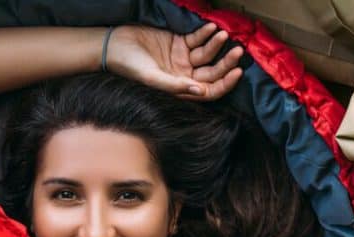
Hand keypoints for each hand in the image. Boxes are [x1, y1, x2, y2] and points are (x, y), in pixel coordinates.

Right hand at [106, 22, 243, 100]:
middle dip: (226, 63)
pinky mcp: (179, 42)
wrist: (116, 45)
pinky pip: (198, 39)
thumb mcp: (152, 78)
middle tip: (237, 52)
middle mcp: (185, 75)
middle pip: (212, 72)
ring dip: (217, 45)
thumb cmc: (130, 66)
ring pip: (207, 54)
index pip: (209, 90)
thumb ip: (176, 85)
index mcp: (181, 89)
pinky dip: (206, 34)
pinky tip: (211, 28)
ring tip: (223, 35)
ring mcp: (183, 59)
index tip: (236, 72)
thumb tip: (201, 91)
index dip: (224, 84)